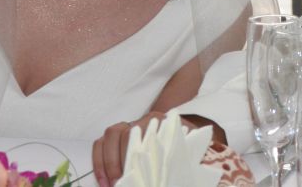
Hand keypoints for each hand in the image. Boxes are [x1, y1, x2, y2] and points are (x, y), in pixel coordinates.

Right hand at [92, 113, 226, 186]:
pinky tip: (102, 181)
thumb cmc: (183, 145)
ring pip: (111, 135)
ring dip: (108, 162)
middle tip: (120, 184)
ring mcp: (127, 125)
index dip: (142, 154)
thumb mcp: (190, 148)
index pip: (149, 135)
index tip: (138, 176)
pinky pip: (100, 143)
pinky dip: (98, 161)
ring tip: (111, 185)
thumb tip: (203, 172)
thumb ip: (193, 152)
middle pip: (127, 134)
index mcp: (163, 123)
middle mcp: (143, 121)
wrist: (178, 131)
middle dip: (121, 161)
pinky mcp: (115, 135)